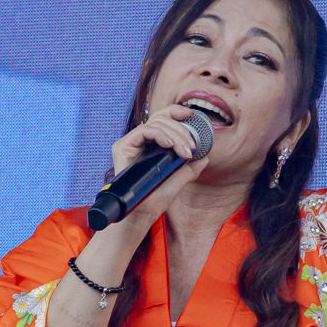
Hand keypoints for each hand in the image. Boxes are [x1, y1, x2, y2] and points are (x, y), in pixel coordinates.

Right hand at [104, 102, 210, 232]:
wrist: (141, 214)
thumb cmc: (154, 200)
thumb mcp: (177, 182)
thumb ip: (189, 170)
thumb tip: (205, 159)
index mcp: (150, 145)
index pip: (162, 120)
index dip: (175, 112)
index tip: (190, 114)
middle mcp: (139, 142)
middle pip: (160, 119)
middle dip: (180, 129)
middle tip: (191, 146)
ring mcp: (130, 143)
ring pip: (154, 123)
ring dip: (174, 134)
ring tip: (183, 150)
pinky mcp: (122, 147)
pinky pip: (142, 130)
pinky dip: (158, 134)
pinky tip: (169, 145)